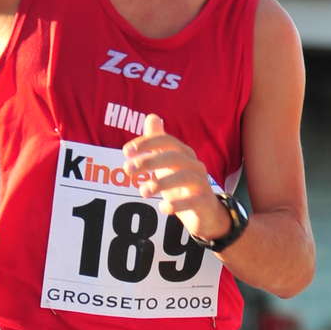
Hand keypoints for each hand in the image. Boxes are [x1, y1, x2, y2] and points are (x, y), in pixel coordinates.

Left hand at [122, 115, 228, 242]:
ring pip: (184, 177)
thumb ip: (158, 143)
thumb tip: (151, 117)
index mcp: (184, 154)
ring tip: (142, 192)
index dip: (146, 143)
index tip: (126, 152)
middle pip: (173, 157)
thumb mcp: (167, 164)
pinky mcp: (204, 201)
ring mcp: (201, 183)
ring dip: (161, 183)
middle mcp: (194, 165)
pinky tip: (162, 207)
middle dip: (149, 161)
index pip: (166, 141)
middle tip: (127, 169)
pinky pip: (193, 201)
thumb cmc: (181, 186)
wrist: (204, 213)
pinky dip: (177, 204)